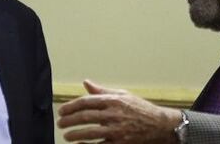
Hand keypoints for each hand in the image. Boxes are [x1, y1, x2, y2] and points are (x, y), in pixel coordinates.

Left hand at [57, 80, 181, 143]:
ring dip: (75, 134)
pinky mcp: (120, 143)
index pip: (87, 102)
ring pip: (91, 132)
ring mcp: (117, 130)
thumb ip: (102, 91)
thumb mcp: (122, 95)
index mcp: (113, 100)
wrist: (159, 125)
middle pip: (86, 117)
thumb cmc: (140, 109)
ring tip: (66, 135)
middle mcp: (114, 114)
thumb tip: (86, 83)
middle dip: (70, 120)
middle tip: (60, 123)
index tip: (62, 110)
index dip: (72, 106)